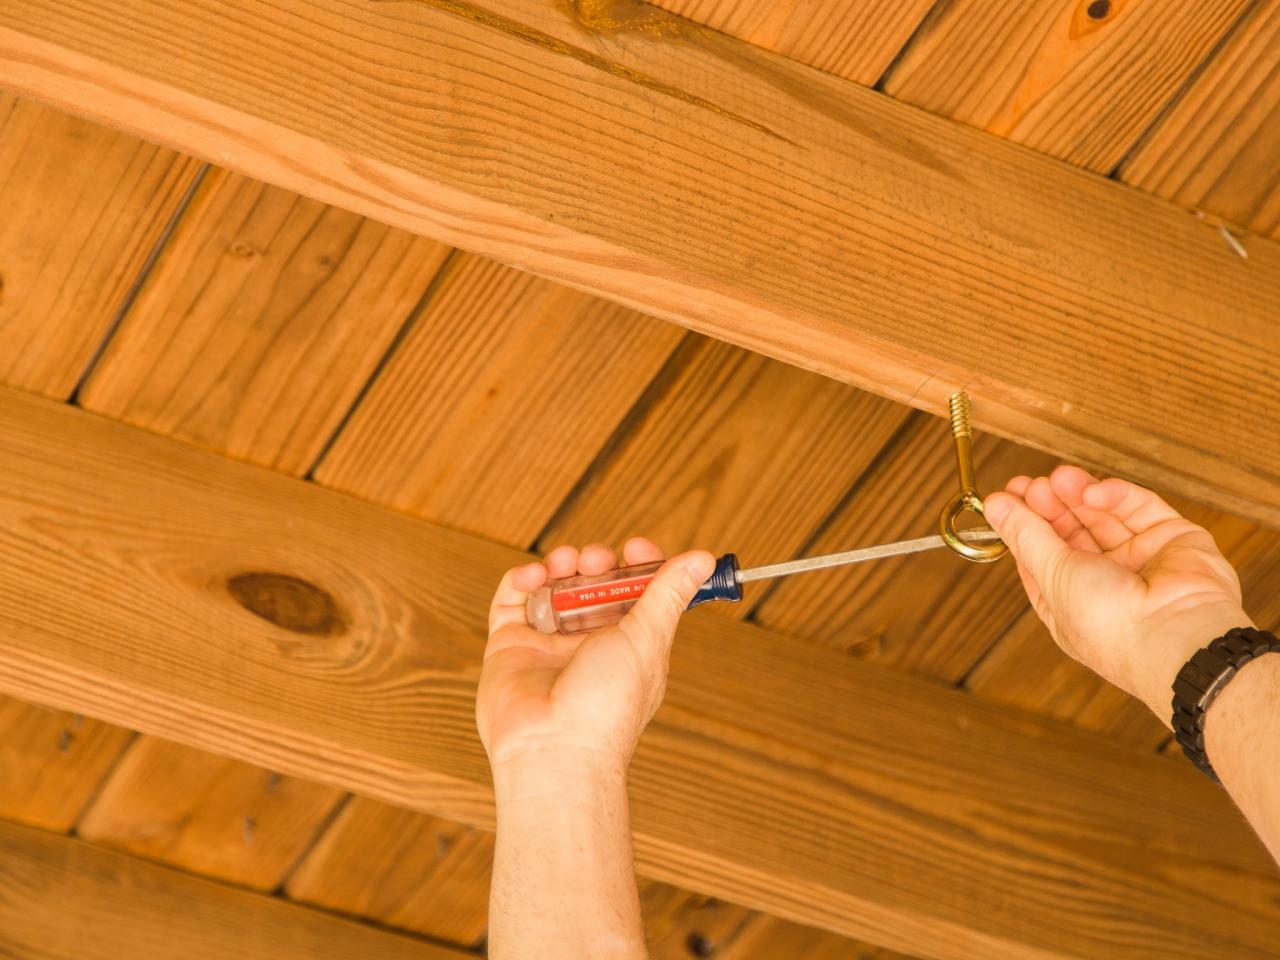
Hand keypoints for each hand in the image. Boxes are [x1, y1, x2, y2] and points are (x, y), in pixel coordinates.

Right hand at [477, 539, 715, 775]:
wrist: (553, 748)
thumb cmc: (607, 704)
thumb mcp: (646, 640)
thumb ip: (669, 594)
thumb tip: (703, 558)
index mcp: (629, 644)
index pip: (636, 593)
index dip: (637, 565)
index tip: (635, 548)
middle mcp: (589, 643)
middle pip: (594, 585)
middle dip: (596, 562)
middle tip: (596, 561)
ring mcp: (548, 644)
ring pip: (554, 587)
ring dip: (560, 564)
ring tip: (564, 563)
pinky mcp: (510, 645)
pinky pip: (512, 601)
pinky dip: (522, 579)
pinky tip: (534, 576)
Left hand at [984, 465, 1252, 722]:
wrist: (1176, 635)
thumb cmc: (1111, 625)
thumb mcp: (1053, 575)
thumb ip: (1026, 535)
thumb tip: (996, 505)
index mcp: (1073, 605)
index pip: (1042, 558)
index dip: (1025, 526)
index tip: (1006, 497)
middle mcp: (1108, 584)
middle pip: (1071, 533)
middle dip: (1050, 506)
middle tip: (1031, 484)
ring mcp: (1142, 561)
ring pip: (1103, 516)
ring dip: (1077, 494)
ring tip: (1058, 478)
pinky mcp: (1173, 539)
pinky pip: (1139, 508)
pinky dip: (1114, 495)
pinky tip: (1091, 490)